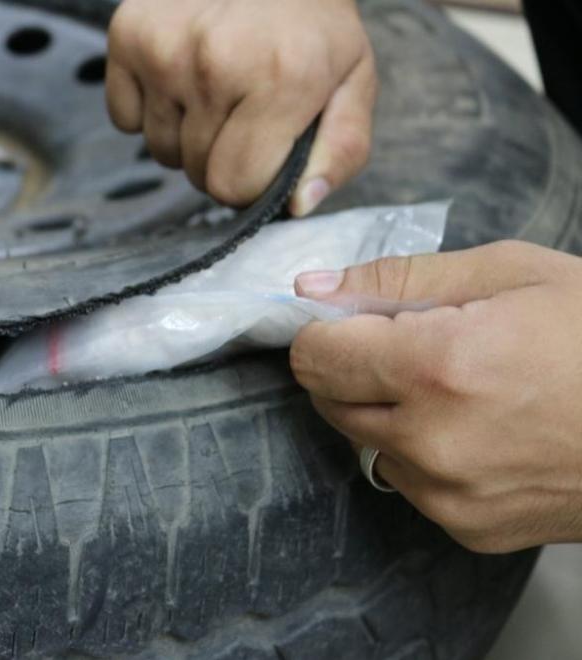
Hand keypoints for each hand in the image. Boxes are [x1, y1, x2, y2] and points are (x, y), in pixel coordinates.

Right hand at [105, 0, 376, 214]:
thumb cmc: (310, 23)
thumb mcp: (353, 80)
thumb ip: (341, 150)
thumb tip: (298, 204)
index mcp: (280, 78)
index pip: (234, 186)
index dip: (251, 180)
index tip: (265, 151)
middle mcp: (215, 61)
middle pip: (196, 172)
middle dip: (220, 158)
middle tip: (242, 113)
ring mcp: (164, 47)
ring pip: (160, 150)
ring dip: (185, 135)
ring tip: (214, 89)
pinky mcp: (128, 33)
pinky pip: (125, 118)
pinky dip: (148, 109)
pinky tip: (180, 76)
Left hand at [289, 240, 581, 552]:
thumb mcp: (510, 273)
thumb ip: (397, 279)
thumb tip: (313, 290)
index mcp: (438, 366)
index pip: (314, 355)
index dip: (325, 330)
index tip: (348, 320)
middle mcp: (432, 440)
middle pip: (329, 400)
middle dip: (354, 367)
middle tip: (412, 345)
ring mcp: (449, 494)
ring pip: (364, 442)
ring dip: (387, 411)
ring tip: (458, 386)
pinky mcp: (467, 528)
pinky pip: (408, 481)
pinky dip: (422, 452)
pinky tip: (478, 428)